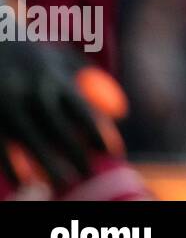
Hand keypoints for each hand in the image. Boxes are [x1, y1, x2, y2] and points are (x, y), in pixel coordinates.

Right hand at [0, 41, 126, 189]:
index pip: (84, 112)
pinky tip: (25, 180)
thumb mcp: (60, 58)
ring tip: (64, 183)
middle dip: (77, 156)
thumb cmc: (30, 54)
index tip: (112, 153)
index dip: (99, 135)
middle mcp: (34, 93)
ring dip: (49, 166)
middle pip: (61, 132)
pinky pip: (2, 147)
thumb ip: (90, 81)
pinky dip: (12, 166)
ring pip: (32, 143)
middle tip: (89, 173)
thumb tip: (121, 110)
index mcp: (56, 80)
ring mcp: (9, 106)